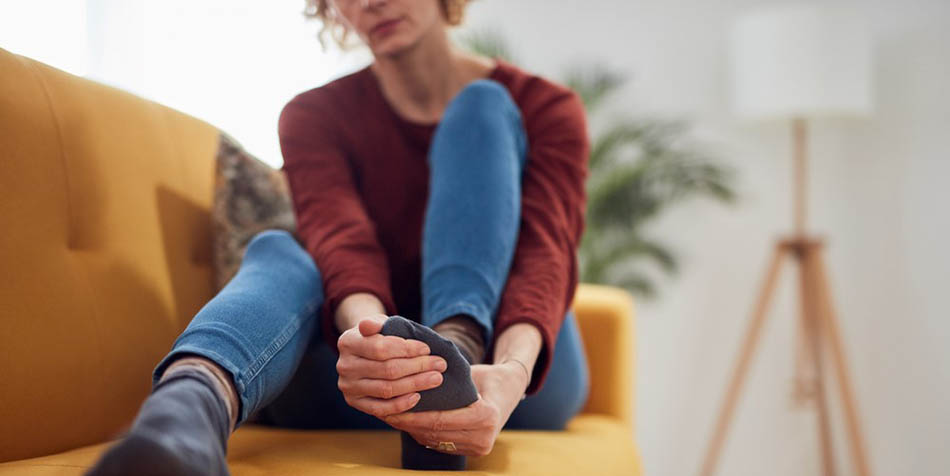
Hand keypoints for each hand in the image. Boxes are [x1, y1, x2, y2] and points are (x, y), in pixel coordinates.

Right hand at [336, 314, 447, 418]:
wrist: (362, 353)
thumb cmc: (377, 335)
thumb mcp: (377, 323)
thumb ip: (376, 323)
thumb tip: (368, 325)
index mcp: (348, 342)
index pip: (381, 348)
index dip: (407, 349)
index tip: (428, 349)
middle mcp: (344, 366)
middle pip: (387, 370)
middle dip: (418, 367)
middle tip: (440, 365)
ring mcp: (348, 387)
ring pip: (387, 389)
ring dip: (415, 384)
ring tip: (436, 379)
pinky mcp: (355, 403)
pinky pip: (381, 408)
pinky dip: (401, 404)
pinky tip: (418, 397)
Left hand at [383, 361, 528, 456]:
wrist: (511, 391)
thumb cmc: (490, 375)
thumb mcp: (473, 372)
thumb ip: (451, 377)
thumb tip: (416, 371)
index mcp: (485, 417)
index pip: (440, 419)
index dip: (414, 415)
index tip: (393, 406)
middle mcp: (484, 437)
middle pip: (435, 433)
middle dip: (407, 423)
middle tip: (384, 412)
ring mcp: (479, 448)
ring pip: (435, 441)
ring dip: (411, 430)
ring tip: (390, 416)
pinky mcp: (474, 451)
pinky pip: (441, 444)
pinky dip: (422, 434)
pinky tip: (406, 423)